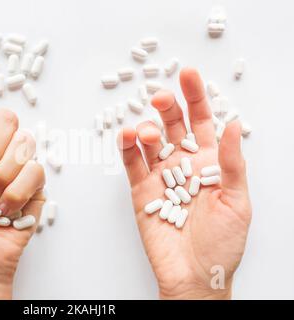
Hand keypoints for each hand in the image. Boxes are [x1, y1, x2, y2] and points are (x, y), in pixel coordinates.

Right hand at [117, 68, 250, 298]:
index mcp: (210, 163)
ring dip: (147, 129)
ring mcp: (161, 177)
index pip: (203, 121)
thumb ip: (232, 162)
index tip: (188, 74)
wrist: (194, 276)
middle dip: (167, 106)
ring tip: (148, 130)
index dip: (196, 97)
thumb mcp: (237, 201)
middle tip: (161, 96)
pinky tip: (127, 137)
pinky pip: (132, 165)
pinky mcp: (141, 191)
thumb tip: (233, 124)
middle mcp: (184, 165)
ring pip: (150, 142)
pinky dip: (127, 149)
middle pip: (173, 125)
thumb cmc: (222, 243)